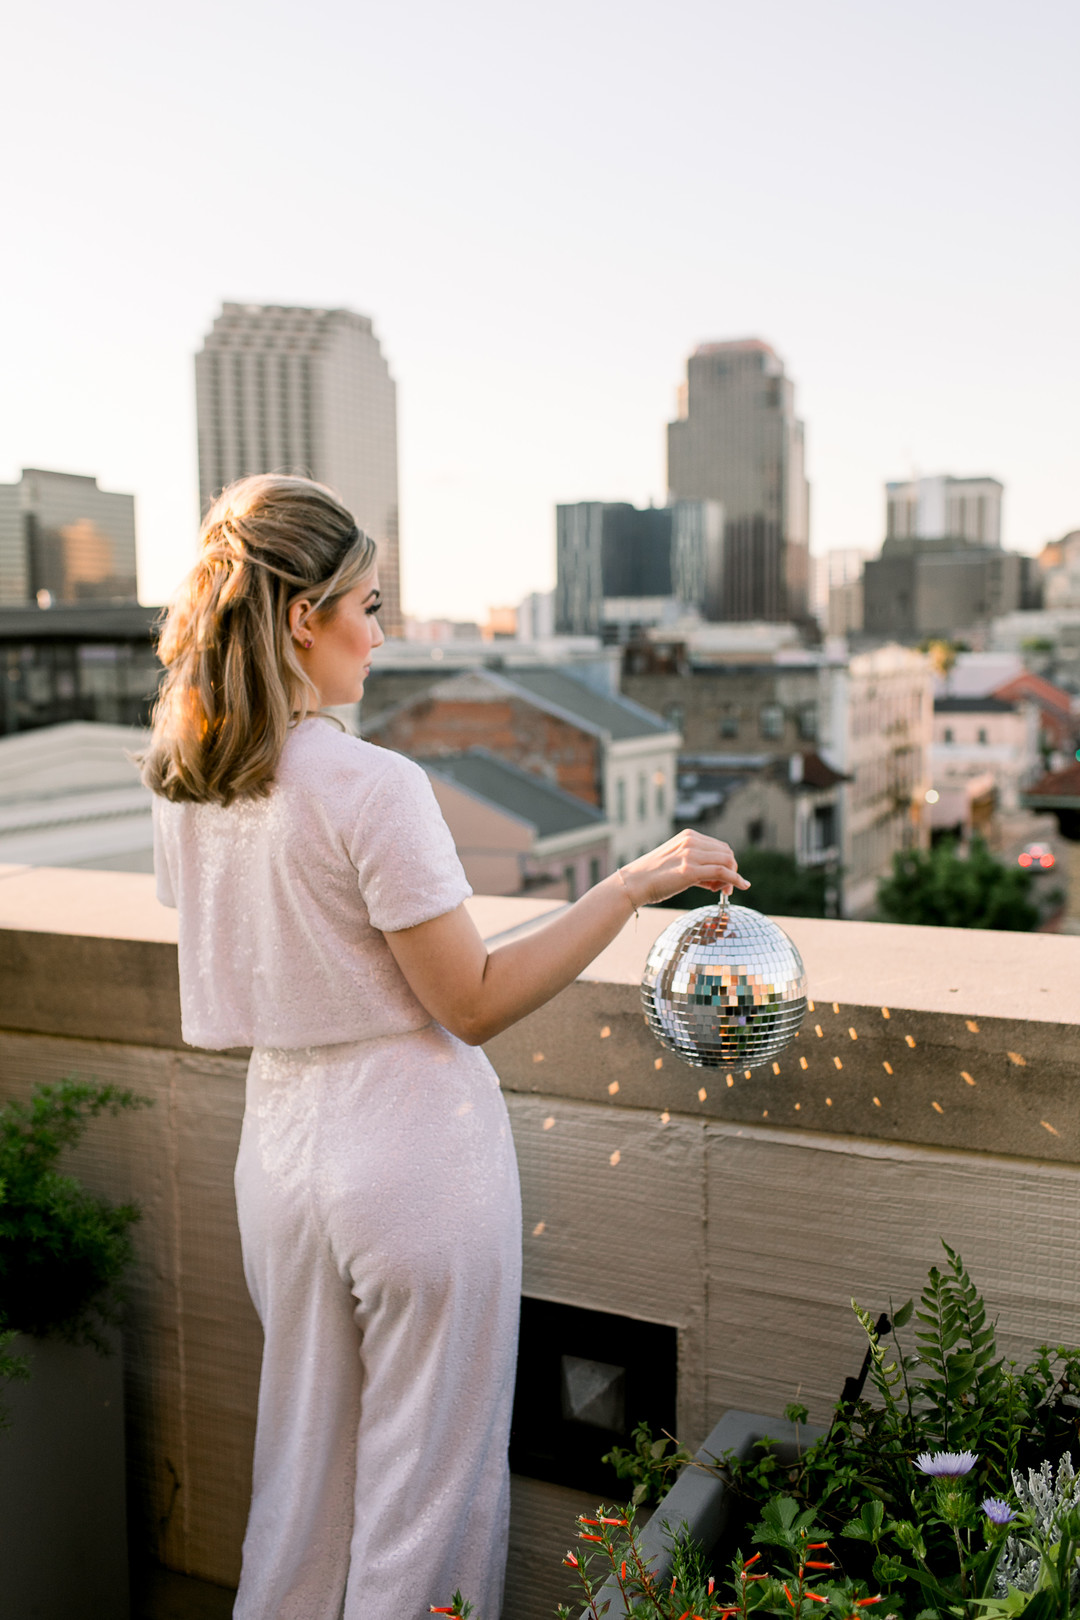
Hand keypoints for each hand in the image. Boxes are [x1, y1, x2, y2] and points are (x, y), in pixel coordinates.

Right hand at [617, 830, 749, 909]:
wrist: (633, 884)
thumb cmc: (652, 877)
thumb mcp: (676, 862)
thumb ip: (696, 866)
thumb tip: (716, 880)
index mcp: (688, 836)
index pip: (719, 846)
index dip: (726, 863)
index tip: (723, 879)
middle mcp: (691, 841)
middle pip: (726, 852)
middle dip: (731, 870)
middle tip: (725, 888)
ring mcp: (691, 854)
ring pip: (727, 861)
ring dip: (733, 877)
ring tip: (724, 891)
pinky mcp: (690, 870)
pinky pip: (723, 872)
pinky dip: (736, 879)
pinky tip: (741, 886)